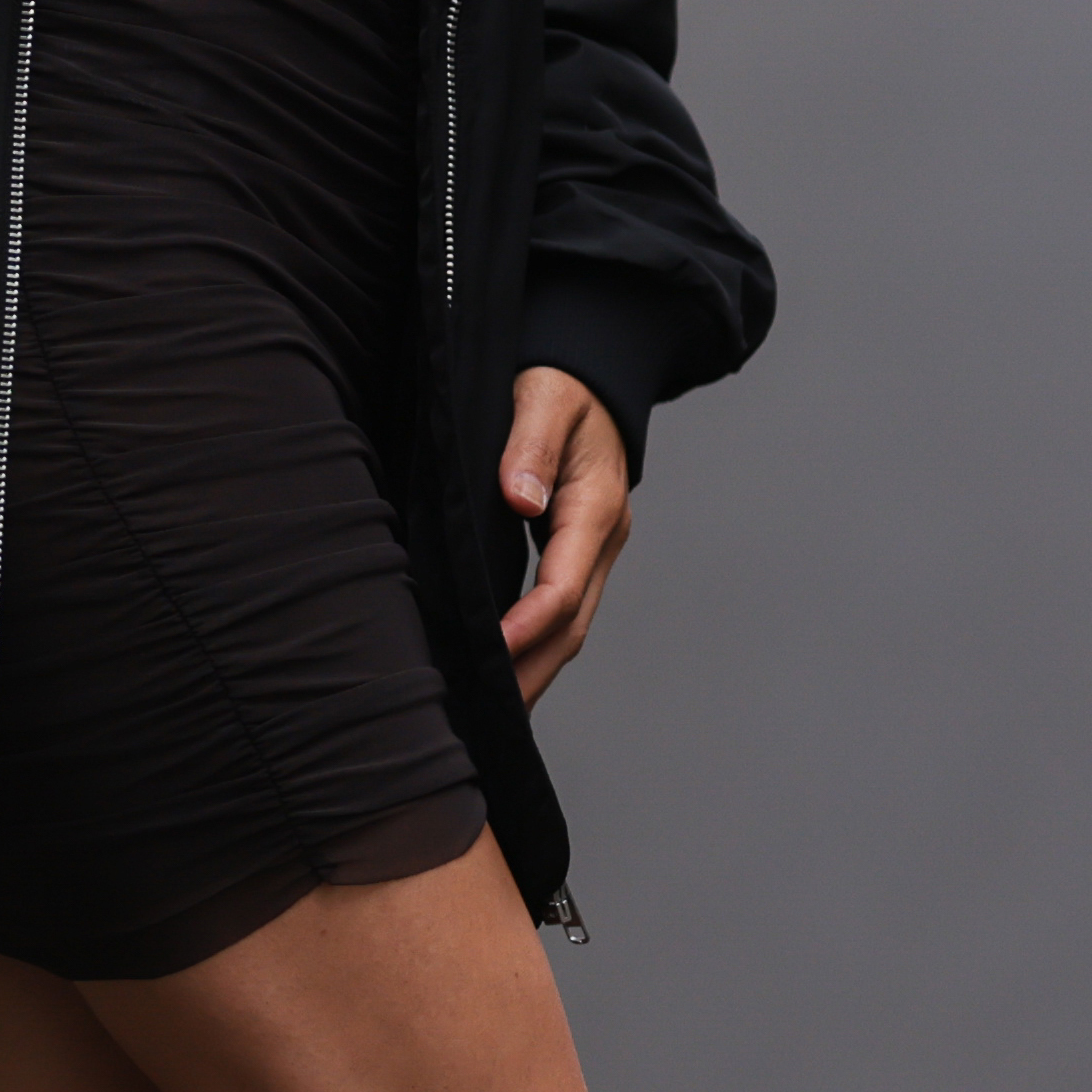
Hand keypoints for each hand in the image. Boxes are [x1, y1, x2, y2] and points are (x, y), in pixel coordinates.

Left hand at [493, 371, 632, 702]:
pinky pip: (562, 612)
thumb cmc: (562, 385)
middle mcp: (603, 540)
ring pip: (572, 627)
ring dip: (536, 670)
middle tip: (488, 713)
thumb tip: (521, 498)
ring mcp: (595, 552)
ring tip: (494, 711)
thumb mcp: (544, 396)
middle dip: (532, 671)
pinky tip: (505, 668)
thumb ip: (530, 444)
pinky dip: (536, 646)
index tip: (489, 650)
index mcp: (594, 507)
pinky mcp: (578, 555)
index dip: (527, 624)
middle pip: (573, 625)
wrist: (595, 378)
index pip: (563, 586)